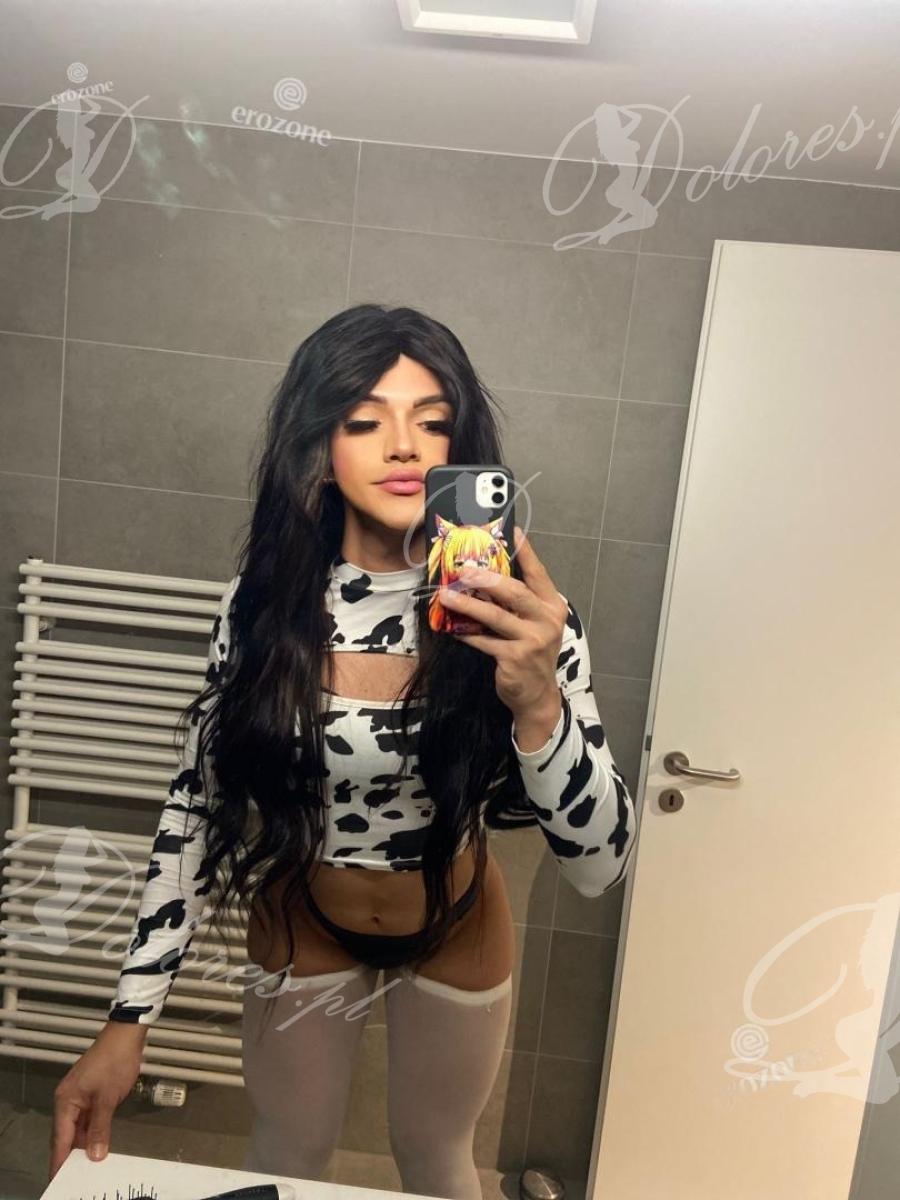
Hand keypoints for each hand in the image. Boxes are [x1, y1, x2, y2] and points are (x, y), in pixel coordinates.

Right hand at [50, 1022, 145, 1177]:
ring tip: (89, 1169)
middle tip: (77, 1178)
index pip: (60, 1138)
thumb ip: (101, 1128)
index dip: (60, 1161)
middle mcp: (68, 1101)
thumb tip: (95, 1156)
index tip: (59, 1180)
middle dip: (71, 1156)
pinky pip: (88, 1120)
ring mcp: (80, 1097)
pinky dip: (92, 1133)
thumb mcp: (108, 1098)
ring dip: (84, 1146)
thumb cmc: (115, 1063)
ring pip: (79, 1128)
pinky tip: (99, 1147)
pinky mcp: (92, 1094)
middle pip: (67, 1135)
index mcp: (65, 1101)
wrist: (126, 1035)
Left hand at [439, 525, 567, 720]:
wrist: (537, 694)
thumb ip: (518, 603)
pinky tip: (450, 627)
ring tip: (446, 595)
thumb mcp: (533, 624)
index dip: (526, 552)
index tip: (512, 530)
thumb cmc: (531, 652)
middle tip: (463, 569)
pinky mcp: (515, 658)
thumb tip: (484, 575)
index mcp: (553, 606)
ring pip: (496, 616)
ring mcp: (533, 640)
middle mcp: (547, 620)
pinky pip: (484, 641)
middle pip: (515, 592)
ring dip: (467, 604)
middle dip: (487, 578)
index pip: (538, 574)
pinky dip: (466, 633)